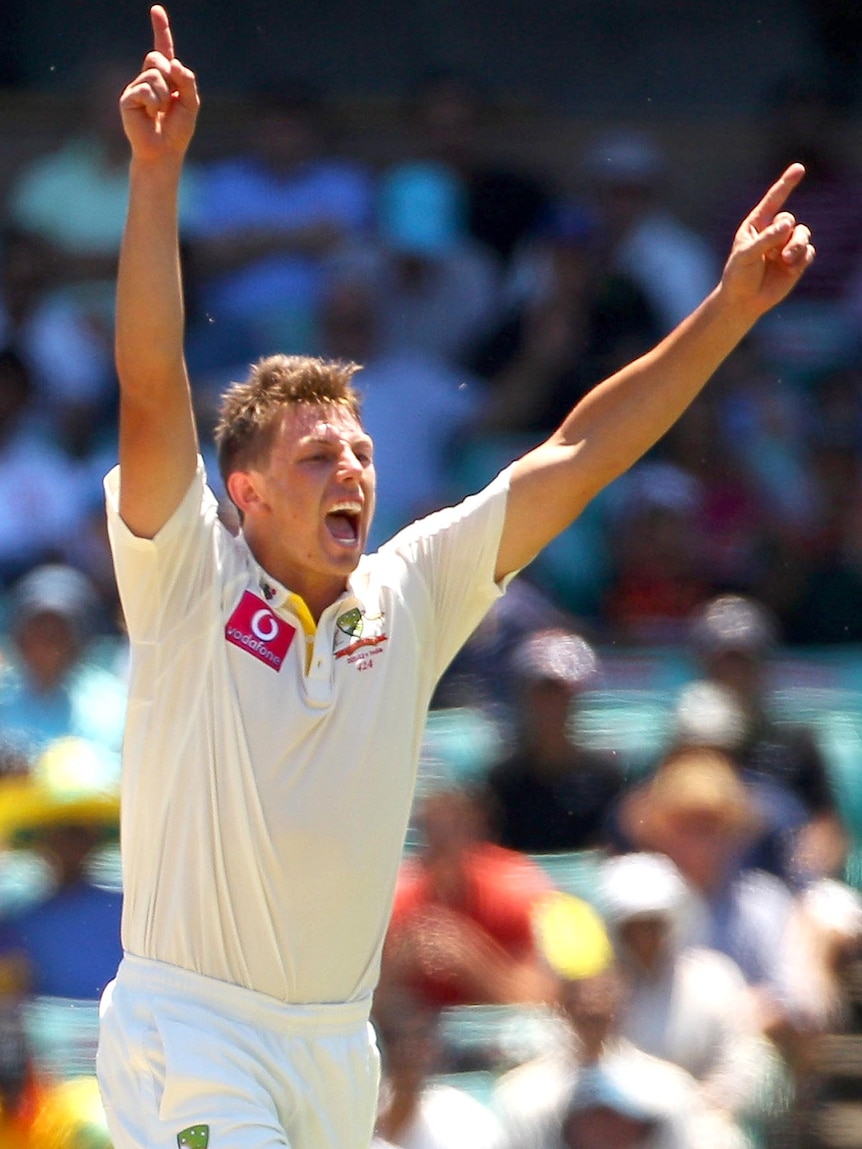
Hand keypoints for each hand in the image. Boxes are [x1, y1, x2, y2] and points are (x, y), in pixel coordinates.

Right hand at [119, 5, 198, 162]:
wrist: (164, 152)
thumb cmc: (177, 130)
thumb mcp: (190, 103)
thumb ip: (187, 81)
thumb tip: (174, 63)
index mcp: (165, 78)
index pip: (163, 49)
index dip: (161, 29)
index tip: (156, 10)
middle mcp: (148, 79)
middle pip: (157, 57)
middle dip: (168, 76)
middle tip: (169, 100)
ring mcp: (136, 87)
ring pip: (154, 75)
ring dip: (164, 95)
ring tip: (160, 113)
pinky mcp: (127, 98)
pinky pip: (146, 90)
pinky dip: (155, 104)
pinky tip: (151, 116)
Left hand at [720, 163, 814, 316]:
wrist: (744, 301)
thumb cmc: (738, 276)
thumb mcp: (746, 256)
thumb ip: (766, 239)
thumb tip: (788, 224)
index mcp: (757, 225)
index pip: (773, 200)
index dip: (786, 184)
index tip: (799, 168)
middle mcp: (773, 232)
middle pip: (790, 220)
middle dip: (786, 234)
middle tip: (776, 252)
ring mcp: (785, 246)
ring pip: (803, 234)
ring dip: (797, 246)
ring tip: (786, 259)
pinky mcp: (796, 261)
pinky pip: (809, 252)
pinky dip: (802, 258)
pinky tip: (791, 269)